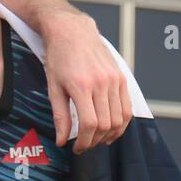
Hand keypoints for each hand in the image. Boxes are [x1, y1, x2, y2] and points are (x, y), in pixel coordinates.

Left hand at [42, 10, 132, 152]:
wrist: (73, 32)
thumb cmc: (59, 58)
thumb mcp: (53, 87)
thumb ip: (60, 115)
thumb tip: (62, 140)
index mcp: (81, 86)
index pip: (89, 124)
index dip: (84, 141)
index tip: (77, 149)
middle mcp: (101, 83)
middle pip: (105, 124)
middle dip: (95, 140)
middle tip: (85, 145)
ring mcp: (114, 80)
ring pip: (119, 118)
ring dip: (110, 135)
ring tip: (98, 140)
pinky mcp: (121, 77)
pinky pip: (127, 107)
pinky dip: (122, 122)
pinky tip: (112, 129)